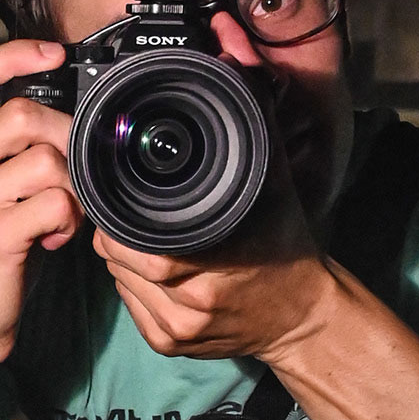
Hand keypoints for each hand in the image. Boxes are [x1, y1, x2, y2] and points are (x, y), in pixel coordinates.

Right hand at [0, 38, 83, 375]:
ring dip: (72, 186)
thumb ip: (10, 151)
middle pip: (24, 113)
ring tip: (64, 215)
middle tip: (73, 175)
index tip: (54, 52)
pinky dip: (70, 220)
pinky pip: (54, 202)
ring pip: (45, 158)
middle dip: (67, 138)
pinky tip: (57, 239)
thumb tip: (68, 117)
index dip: (15, 54)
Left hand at [92, 123, 333, 362]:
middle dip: (116, 231)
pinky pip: (127, 304)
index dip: (118, 216)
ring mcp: (178, 329)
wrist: (302, 316)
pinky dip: (130, 282)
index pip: (134, 239)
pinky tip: (154, 269)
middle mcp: (193, 302)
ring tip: (147, 238)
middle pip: (117, 257)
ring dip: (122, 256)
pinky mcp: (168, 346)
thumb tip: (237, 73)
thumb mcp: (273, 185)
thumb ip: (253, 130)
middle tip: (131, 212)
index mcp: (214, 263)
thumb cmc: (285, 247)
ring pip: (117, 280)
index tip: (119, 194)